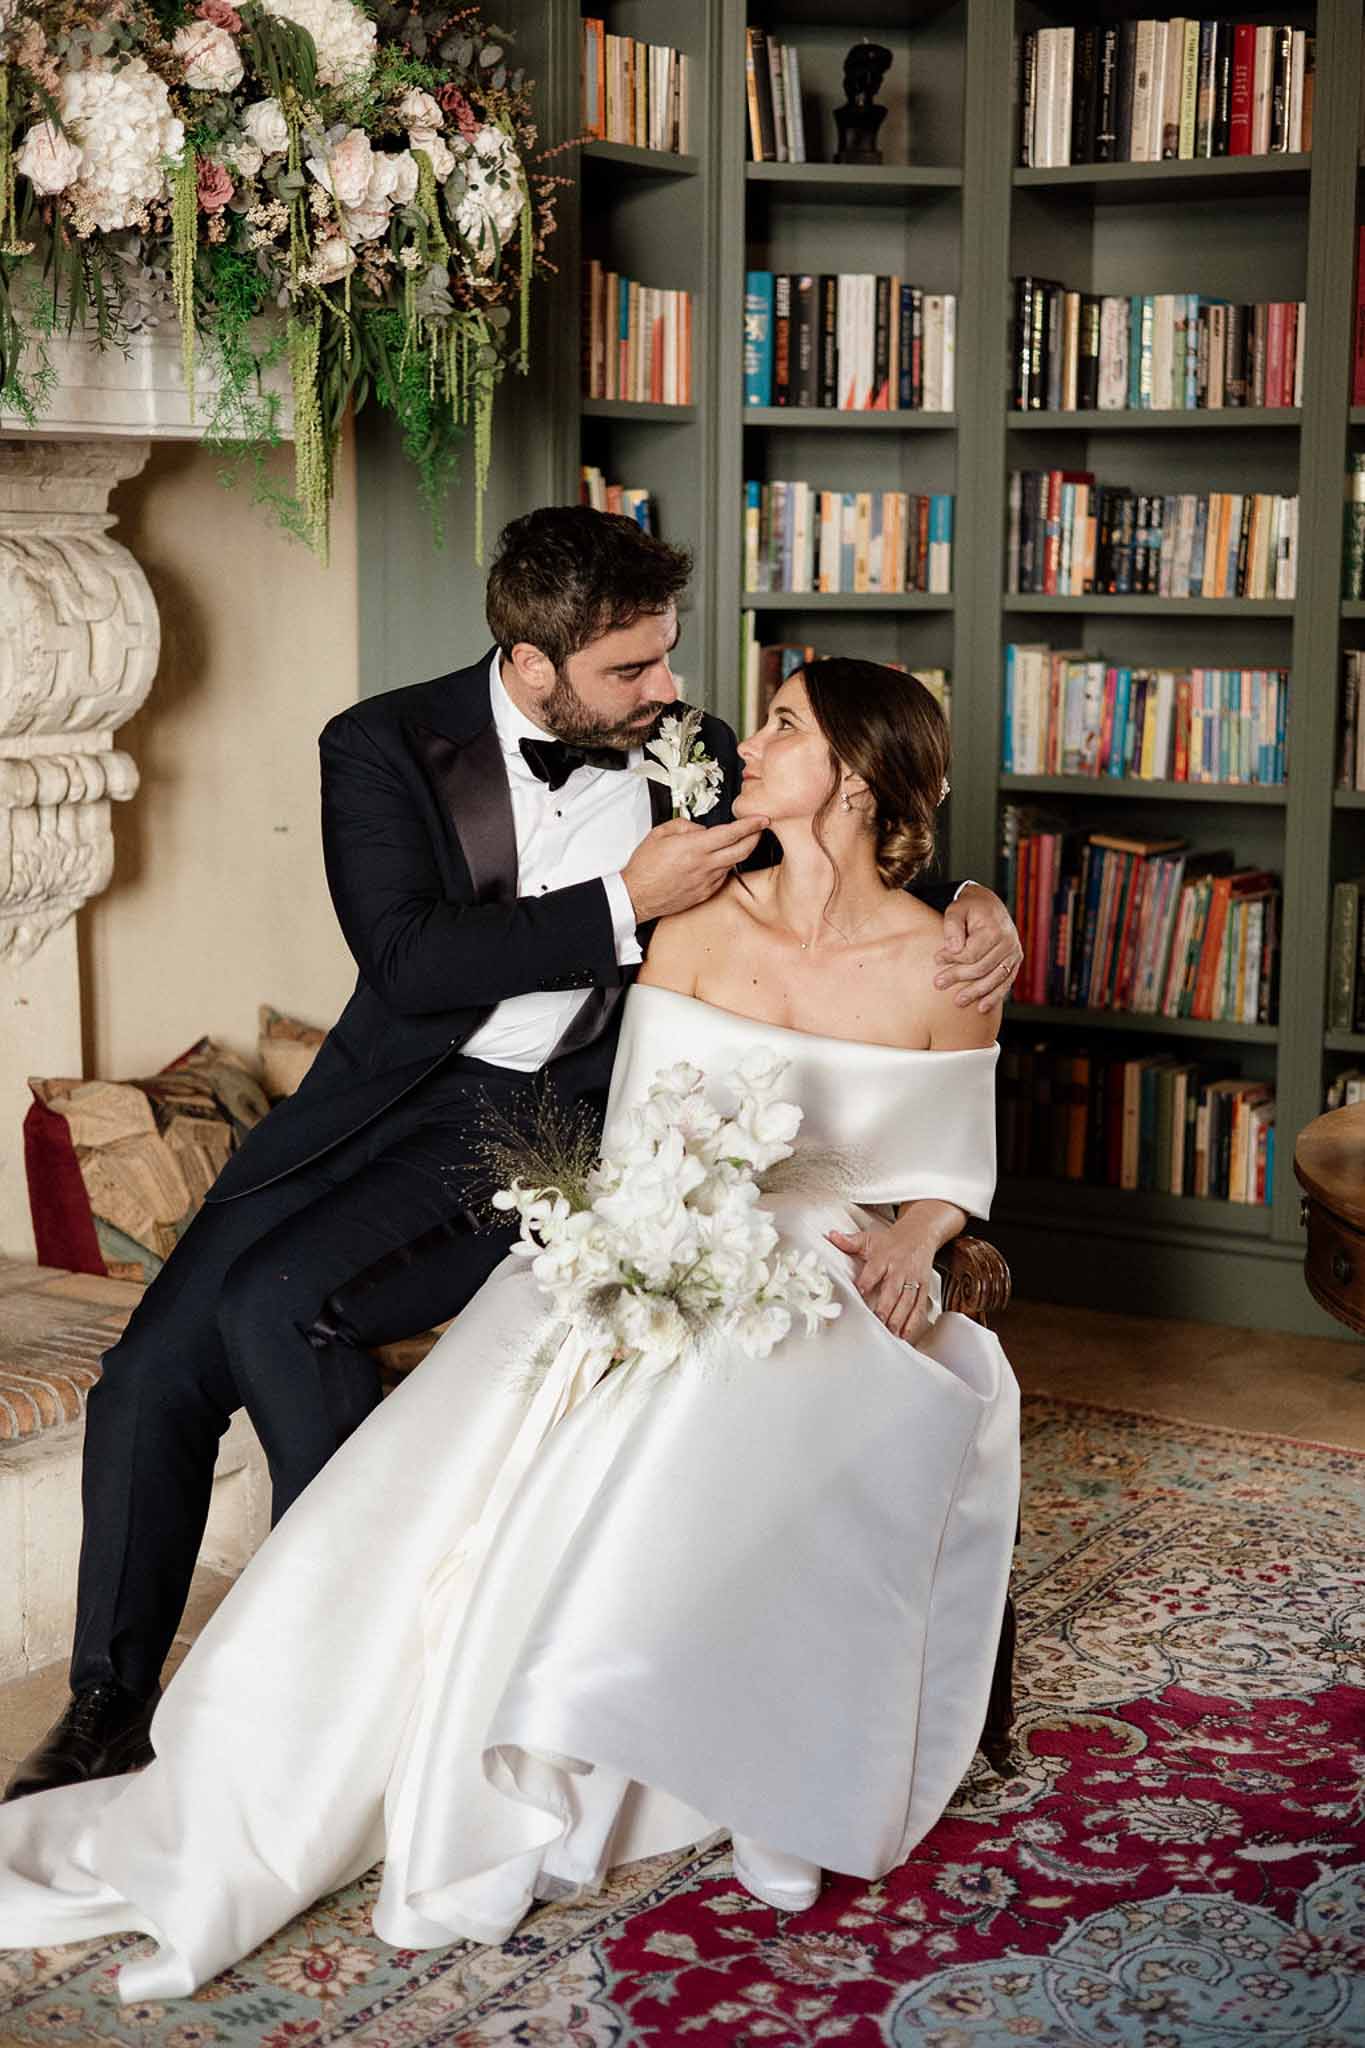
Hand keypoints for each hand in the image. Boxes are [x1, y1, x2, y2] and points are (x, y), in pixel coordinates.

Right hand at [622, 816, 768, 922]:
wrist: (636, 896)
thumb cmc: (644, 868)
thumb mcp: (659, 833)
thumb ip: (684, 825)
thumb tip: (700, 828)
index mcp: (694, 847)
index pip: (731, 833)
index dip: (750, 824)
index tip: (761, 819)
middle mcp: (704, 865)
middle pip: (742, 850)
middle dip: (755, 837)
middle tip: (759, 829)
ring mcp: (706, 882)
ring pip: (732, 864)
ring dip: (738, 852)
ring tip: (736, 843)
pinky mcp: (704, 894)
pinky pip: (721, 877)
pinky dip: (724, 867)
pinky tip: (717, 862)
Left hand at [826, 1222, 936, 1344]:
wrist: (920, 1233)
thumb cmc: (892, 1241)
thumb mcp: (869, 1238)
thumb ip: (849, 1242)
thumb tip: (831, 1236)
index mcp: (884, 1258)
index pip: (873, 1271)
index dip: (866, 1282)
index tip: (860, 1294)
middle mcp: (899, 1269)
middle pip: (892, 1290)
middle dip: (886, 1307)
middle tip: (879, 1321)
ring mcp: (913, 1279)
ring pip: (907, 1301)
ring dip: (900, 1317)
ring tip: (892, 1331)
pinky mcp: (923, 1287)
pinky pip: (919, 1305)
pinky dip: (914, 1321)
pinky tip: (907, 1333)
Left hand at [935, 883, 1022, 1011]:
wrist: (989, 905)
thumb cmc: (969, 908)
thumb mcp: (956, 909)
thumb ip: (952, 926)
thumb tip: (953, 949)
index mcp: (995, 929)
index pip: (972, 953)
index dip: (952, 959)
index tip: (936, 959)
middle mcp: (1009, 942)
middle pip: (982, 968)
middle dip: (958, 977)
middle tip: (937, 984)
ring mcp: (1014, 954)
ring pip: (994, 979)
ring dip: (975, 993)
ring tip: (957, 1002)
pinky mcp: (1015, 962)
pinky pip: (1005, 983)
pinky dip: (994, 997)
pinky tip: (982, 1008)